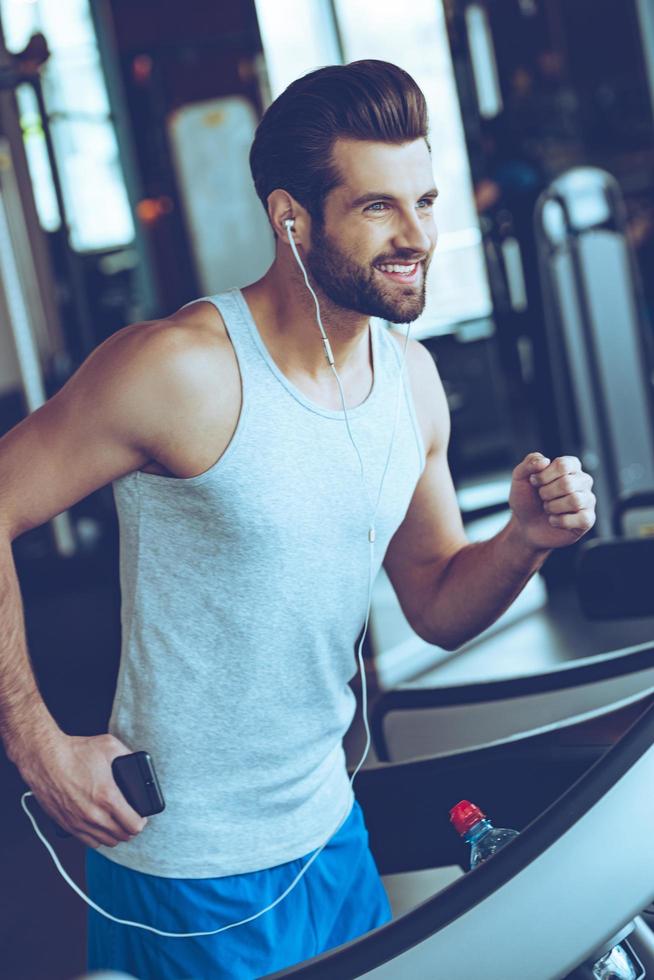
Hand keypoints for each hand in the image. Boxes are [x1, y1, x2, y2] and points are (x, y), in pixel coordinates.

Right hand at [19, 731, 147, 848]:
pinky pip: (88, 842)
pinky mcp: (67, 825)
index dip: (141, 822)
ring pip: (106, 842)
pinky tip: (100, 827)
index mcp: (107, 796)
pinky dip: (98, 838)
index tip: (141, 817)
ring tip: (117, 823)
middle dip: (130, 828)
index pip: (133, 825)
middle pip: (122, 836)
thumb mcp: (109, 746)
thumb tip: (138, 762)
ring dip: (114, 835)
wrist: (45, 759)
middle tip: (130, 818)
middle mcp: (94, 814)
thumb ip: (129, 755)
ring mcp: (79, 822)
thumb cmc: (75, 752)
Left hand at [509, 452, 595, 551]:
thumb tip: (545, 461)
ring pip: (575, 501)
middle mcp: (583, 480)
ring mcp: (588, 500)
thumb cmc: (527, 498)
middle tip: (541, 497)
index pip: (563, 465)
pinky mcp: (588, 519)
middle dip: (546, 493)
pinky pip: (581, 519)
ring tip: (548, 508)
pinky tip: (554, 520)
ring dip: (552, 507)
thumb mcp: (520, 477)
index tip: (534, 482)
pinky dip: (560, 521)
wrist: (525, 524)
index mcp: (570, 466)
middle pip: (568, 483)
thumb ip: (529, 463)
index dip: (544, 476)